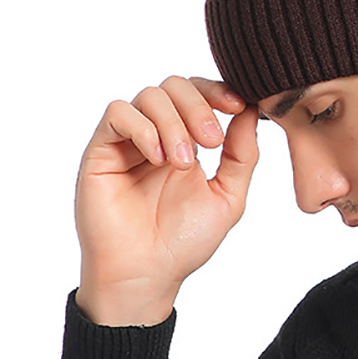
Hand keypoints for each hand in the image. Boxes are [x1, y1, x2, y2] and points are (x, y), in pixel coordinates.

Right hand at [74, 76, 258, 325]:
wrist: (148, 273)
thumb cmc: (184, 240)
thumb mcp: (229, 194)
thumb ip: (242, 153)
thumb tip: (254, 111)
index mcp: (189, 139)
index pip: (201, 92)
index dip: (219, 91)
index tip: (239, 106)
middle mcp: (158, 133)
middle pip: (176, 85)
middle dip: (199, 107)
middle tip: (212, 142)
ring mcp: (129, 140)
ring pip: (149, 95)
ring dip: (174, 123)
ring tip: (183, 162)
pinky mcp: (102, 150)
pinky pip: (117, 113)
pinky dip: (144, 128)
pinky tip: (158, 158)